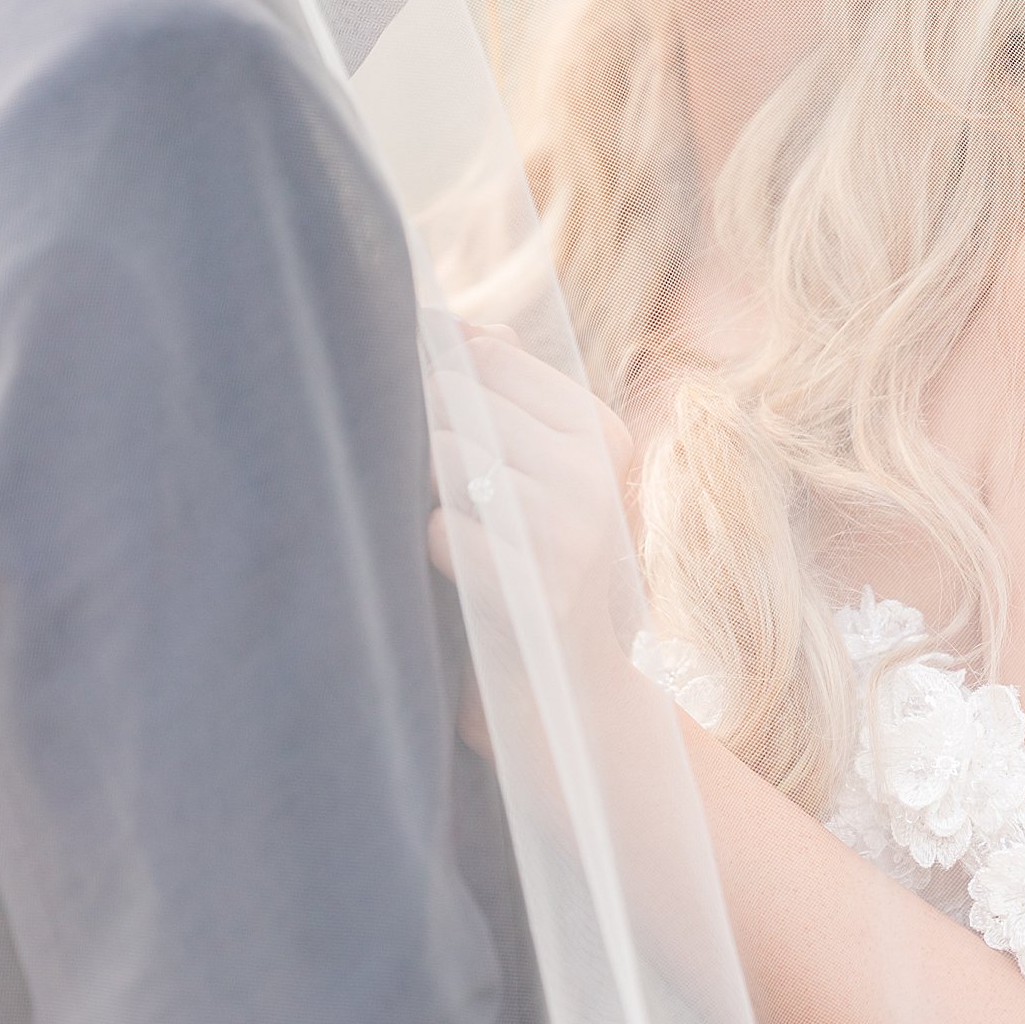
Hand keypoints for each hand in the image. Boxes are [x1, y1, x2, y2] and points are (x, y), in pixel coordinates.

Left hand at [427, 326, 635, 677]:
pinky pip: (437, 530)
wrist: (568, 697)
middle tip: (441, 491)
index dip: (438, 382)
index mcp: (602, 434)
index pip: (488, 358)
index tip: (435, 423)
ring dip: (422, 492)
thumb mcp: (544, 478)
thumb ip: (511, 398)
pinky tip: (458, 579)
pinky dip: (430, 551)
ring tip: (452, 530)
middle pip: (457, 401)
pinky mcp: (533, 587)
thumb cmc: (538, 571)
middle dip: (425, 435)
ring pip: (443, 458)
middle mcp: (594, 473)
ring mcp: (568, 531)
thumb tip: (466, 326)